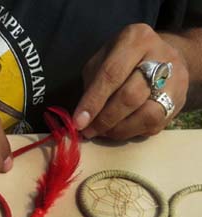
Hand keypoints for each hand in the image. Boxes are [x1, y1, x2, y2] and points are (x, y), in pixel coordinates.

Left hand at [73, 23, 188, 139]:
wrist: (165, 58)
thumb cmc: (125, 58)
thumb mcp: (104, 59)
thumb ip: (93, 83)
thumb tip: (83, 117)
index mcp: (135, 40)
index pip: (111, 74)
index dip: (93, 102)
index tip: (78, 122)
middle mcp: (160, 57)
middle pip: (130, 96)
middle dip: (105, 119)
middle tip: (89, 131)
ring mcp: (175, 80)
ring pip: (146, 115)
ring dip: (119, 130)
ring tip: (103, 132)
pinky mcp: (180, 102)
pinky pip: (154, 125)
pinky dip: (132, 132)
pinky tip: (119, 129)